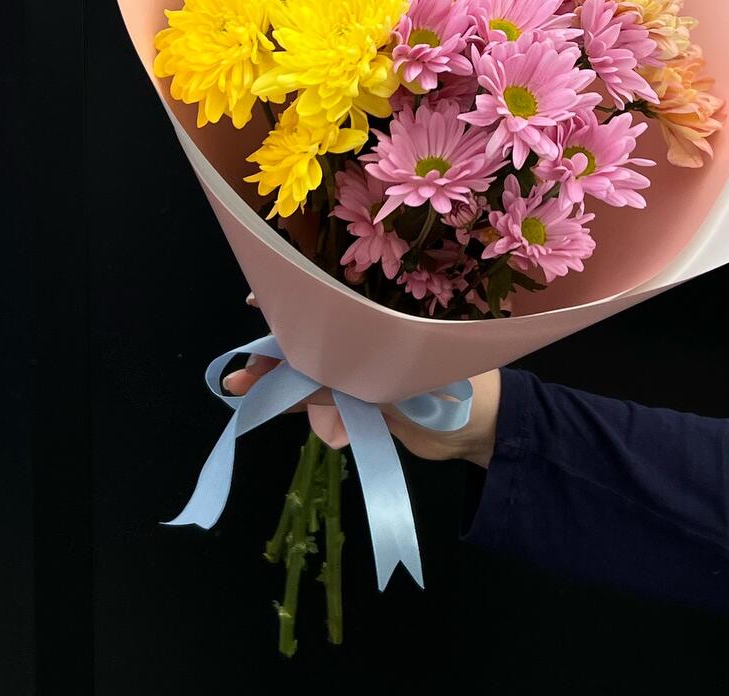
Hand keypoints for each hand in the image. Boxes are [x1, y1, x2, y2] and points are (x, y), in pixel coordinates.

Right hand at [225, 294, 500, 466]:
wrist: (484, 437)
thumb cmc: (462, 392)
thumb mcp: (398, 385)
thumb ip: (343, 384)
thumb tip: (288, 382)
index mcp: (390, 308)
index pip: (335, 291)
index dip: (296, 293)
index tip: (260, 297)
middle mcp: (375, 329)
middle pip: (317, 331)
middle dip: (280, 345)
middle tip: (244, 367)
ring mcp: (370, 362)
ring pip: (317, 365)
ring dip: (285, 379)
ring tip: (247, 389)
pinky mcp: (367, 393)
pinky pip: (327, 393)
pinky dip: (304, 402)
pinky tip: (280, 408)